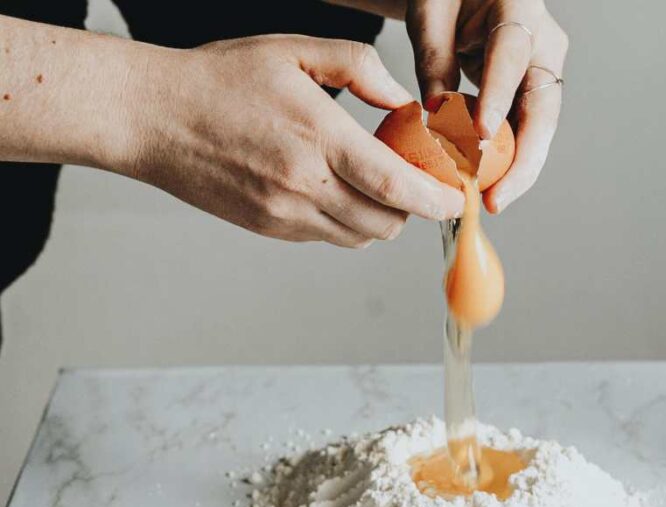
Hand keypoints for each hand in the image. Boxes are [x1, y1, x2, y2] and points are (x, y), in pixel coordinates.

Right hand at [126, 35, 465, 247]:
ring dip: (382, 218)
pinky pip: (328, 238)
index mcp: (317, 138)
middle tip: (417, 182)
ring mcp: (284, 214)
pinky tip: (338, 190)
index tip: (456, 198)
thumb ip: (359, 69)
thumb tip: (403, 102)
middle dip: (413, 209)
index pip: (396, 186)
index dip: (437, 200)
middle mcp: (304, 185)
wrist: (152, 118)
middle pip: (387, 223)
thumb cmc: (220, 79)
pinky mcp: (269, 228)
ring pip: (360, 238)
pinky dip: (347, 223)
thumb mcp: (293, 51)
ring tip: (377, 184)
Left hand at [405, 0, 567, 212]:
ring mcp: (542, 71)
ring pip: (539, 128)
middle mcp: (543, 42)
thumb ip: (434, 56)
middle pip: (543, 106)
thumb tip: (437, 113)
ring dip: (518, 170)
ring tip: (491, 202)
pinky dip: (508, 161)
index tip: (480, 135)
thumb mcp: (431, 11)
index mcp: (518, 5)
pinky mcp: (532, 94)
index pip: (512, 53)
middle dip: (523, 159)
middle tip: (496, 197)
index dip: (498, 95)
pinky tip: (489, 188)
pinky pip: (525, 131)